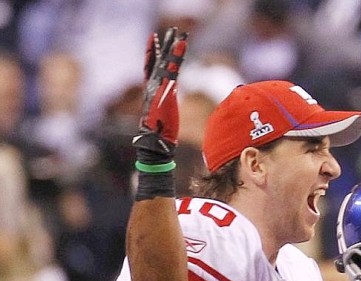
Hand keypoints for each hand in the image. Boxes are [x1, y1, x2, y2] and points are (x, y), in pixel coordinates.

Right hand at [132, 27, 187, 164]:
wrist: (155, 140)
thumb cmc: (159, 133)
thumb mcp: (161, 115)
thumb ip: (162, 105)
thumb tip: (163, 105)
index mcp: (150, 90)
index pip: (150, 67)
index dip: (151, 54)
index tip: (153, 40)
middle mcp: (152, 85)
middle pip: (157, 60)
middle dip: (162, 45)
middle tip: (167, 31)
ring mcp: (158, 86)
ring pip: (165, 61)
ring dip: (172, 46)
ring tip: (177, 33)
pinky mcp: (166, 88)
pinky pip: (172, 68)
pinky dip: (177, 55)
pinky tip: (182, 44)